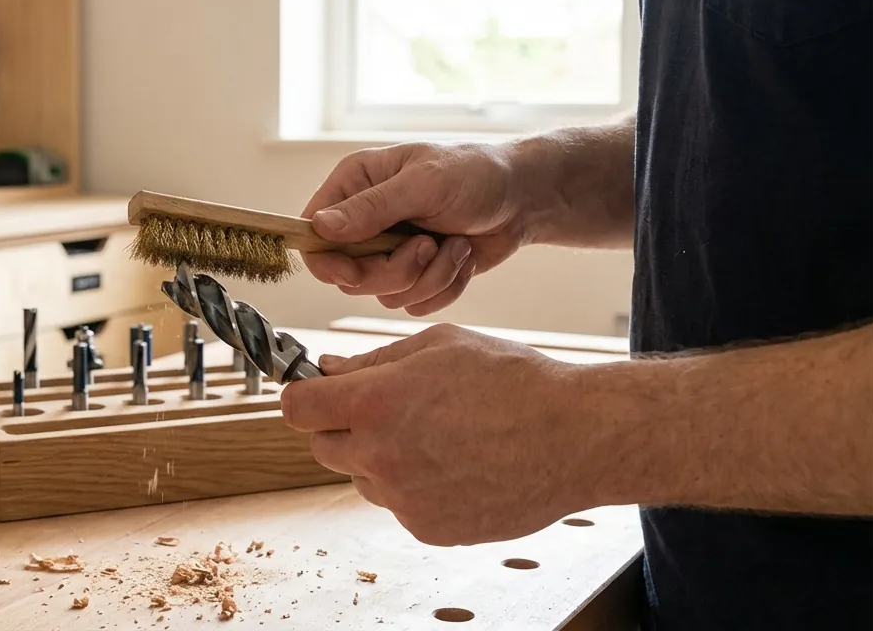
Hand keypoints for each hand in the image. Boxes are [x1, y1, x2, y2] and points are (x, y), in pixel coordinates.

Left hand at [279, 324, 598, 545]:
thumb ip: (372, 361)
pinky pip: (399, 504)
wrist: (575, 436)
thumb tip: (328, 369)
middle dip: (343, 426)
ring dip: (380, 458)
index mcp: (375, 403)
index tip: (318, 392)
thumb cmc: (513, 381)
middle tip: (390, 409)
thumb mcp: (438, 346)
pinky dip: (415, 487)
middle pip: (322, 446)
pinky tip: (457, 464)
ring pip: (362, 476)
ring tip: (438, 435)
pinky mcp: (427, 527)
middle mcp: (380, 456)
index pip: (296, 408)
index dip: (306, 396)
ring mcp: (403, 499)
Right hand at [299, 143, 527, 315]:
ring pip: (383, 294)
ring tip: (453, 245)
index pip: (314, 234)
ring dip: (427, 277)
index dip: (327, 260)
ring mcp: (389, 251)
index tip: (354, 268)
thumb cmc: (476, 173)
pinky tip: (461, 257)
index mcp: (355, 185)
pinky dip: (443, 287)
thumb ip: (371, 208)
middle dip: (392, 271)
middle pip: (347, 275)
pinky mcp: (416, 275)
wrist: (524, 198)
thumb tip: (320, 227)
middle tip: (425, 246)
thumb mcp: (424, 184)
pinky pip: (413, 304)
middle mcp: (365, 220)